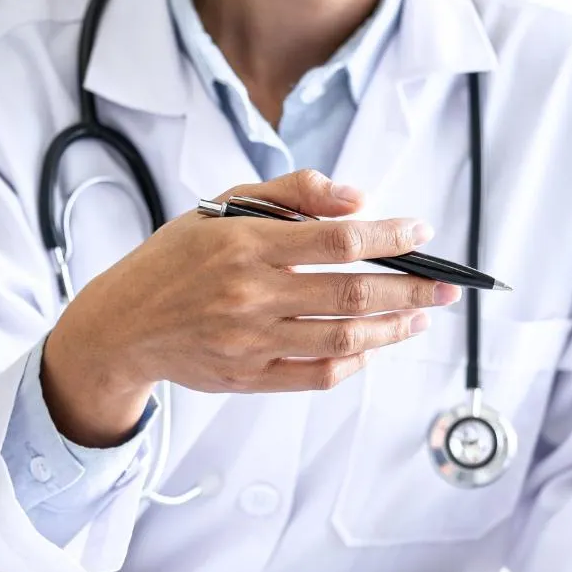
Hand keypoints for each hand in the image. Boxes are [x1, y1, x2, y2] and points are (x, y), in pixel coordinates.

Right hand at [42, 168, 461, 445]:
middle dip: (411, 290)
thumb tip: (358, 200)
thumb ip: (291, 193)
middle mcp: (253, 296)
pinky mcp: (250, 378)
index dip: (389, 238)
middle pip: (353, 295)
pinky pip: (318, 376)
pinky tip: (372, 348)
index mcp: (248, 245)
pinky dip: (353, 362)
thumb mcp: (224, 206)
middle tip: (446, 288)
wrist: (125, 325)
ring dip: (393, 330)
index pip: (338, 240)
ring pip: (343, 340)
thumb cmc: (177, 261)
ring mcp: (253, 342)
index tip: (421, 233)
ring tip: (420, 318)